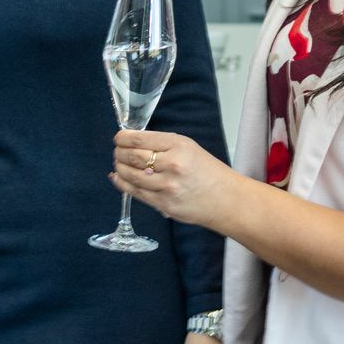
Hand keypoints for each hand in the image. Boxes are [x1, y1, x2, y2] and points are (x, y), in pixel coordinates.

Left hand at [111, 129, 238, 228]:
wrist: (226, 199)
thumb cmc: (208, 171)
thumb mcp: (189, 147)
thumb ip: (162, 144)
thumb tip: (133, 142)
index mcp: (178, 146)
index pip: (140, 139)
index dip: (123, 138)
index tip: (118, 138)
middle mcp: (172, 165)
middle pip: (132, 156)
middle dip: (119, 153)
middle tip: (117, 151)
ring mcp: (167, 187)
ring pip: (131, 175)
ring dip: (119, 168)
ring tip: (118, 163)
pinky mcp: (164, 205)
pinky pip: (136, 193)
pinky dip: (122, 184)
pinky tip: (118, 177)